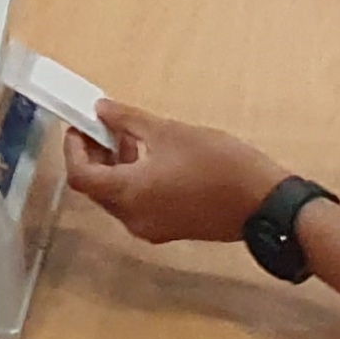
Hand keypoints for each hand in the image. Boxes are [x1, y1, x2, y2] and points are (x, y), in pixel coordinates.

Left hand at [63, 99, 290, 245]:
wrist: (265, 203)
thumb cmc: (219, 164)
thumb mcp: (169, 132)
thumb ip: (127, 120)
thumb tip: (100, 110)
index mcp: (128, 194)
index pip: (81, 176)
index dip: (73, 149)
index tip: (79, 125)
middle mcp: (133, 218)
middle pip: (96, 188)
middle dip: (94, 155)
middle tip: (101, 126)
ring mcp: (151, 228)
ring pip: (116, 197)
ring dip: (114, 166)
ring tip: (128, 135)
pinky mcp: (169, 229)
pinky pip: (136, 204)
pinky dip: (133, 180)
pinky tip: (149, 157)